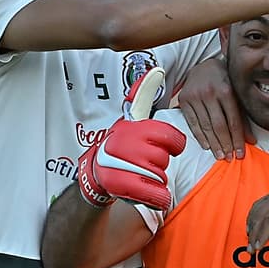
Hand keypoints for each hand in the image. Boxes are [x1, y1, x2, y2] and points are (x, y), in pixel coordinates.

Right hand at [76, 68, 185, 210]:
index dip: (172, 144)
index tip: (166, 146)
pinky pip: (157, 195)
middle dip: (160, 163)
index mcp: (133, 127)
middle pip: (165, 158)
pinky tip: (151, 193)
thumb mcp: (132, 117)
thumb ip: (144, 95)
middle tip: (146, 162)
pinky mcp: (123, 186)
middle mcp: (127, 144)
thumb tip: (157, 70)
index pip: (169, 136)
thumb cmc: (121, 144)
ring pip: (161, 176)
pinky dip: (159, 197)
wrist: (96, 174)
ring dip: (156, 180)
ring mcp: (124, 165)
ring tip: (142, 175)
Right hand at [175, 54, 251, 158]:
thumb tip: (251, 141)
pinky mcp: (184, 99)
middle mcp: (210, 92)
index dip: (237, 140)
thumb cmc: (225, 82)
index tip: (240, 154)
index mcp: (227, 90)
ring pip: (205, 126)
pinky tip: (206, 146)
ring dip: (213, 144)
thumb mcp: (238, 95)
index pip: (233, 121)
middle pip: (219, 125)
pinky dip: (199, 136)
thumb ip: (244, 117)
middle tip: (229, 158)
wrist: (204, 65)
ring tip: (220, 155)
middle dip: (225, 144)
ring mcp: (195, 95)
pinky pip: (192, 122)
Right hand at [246, 185, 268, 251]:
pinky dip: (252, 219)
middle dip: (254, 234)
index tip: (258, 246)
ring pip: (256, 212)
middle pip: (260, 216)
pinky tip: (250, 229)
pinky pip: (256, 207)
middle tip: (252, 250)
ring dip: (251, 228)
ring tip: (250, 243)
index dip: (263, 233)